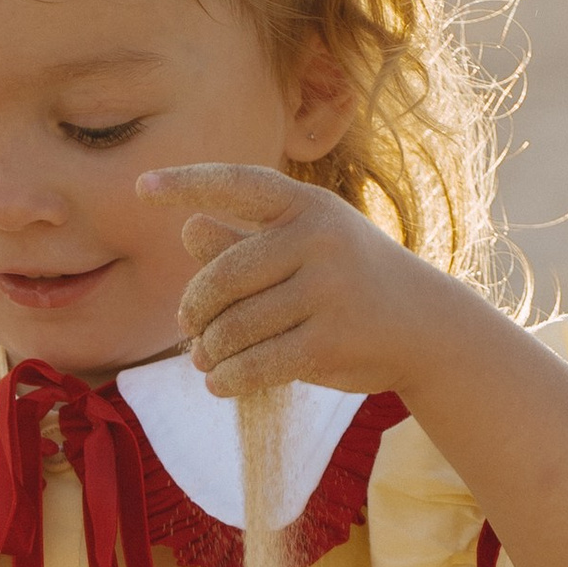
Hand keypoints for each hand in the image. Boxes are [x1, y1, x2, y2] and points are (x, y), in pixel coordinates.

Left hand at [141, 163, 424, 397]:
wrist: (425, 327)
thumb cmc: (350, 281)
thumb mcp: (304, 249)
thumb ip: (246, 241)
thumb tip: (187, 227)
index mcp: (309, 206)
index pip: (239, 184)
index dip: (188, 184)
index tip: (142, 188)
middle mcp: (319, 240)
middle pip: (222, 278)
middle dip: (196, 310)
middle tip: (189, 328)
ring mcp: (329, 291)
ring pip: (235, 327)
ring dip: (210, 350)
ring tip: (205, 358)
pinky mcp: (331, 342)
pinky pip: (256, 364)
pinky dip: (228, 378)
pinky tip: (219, 382)